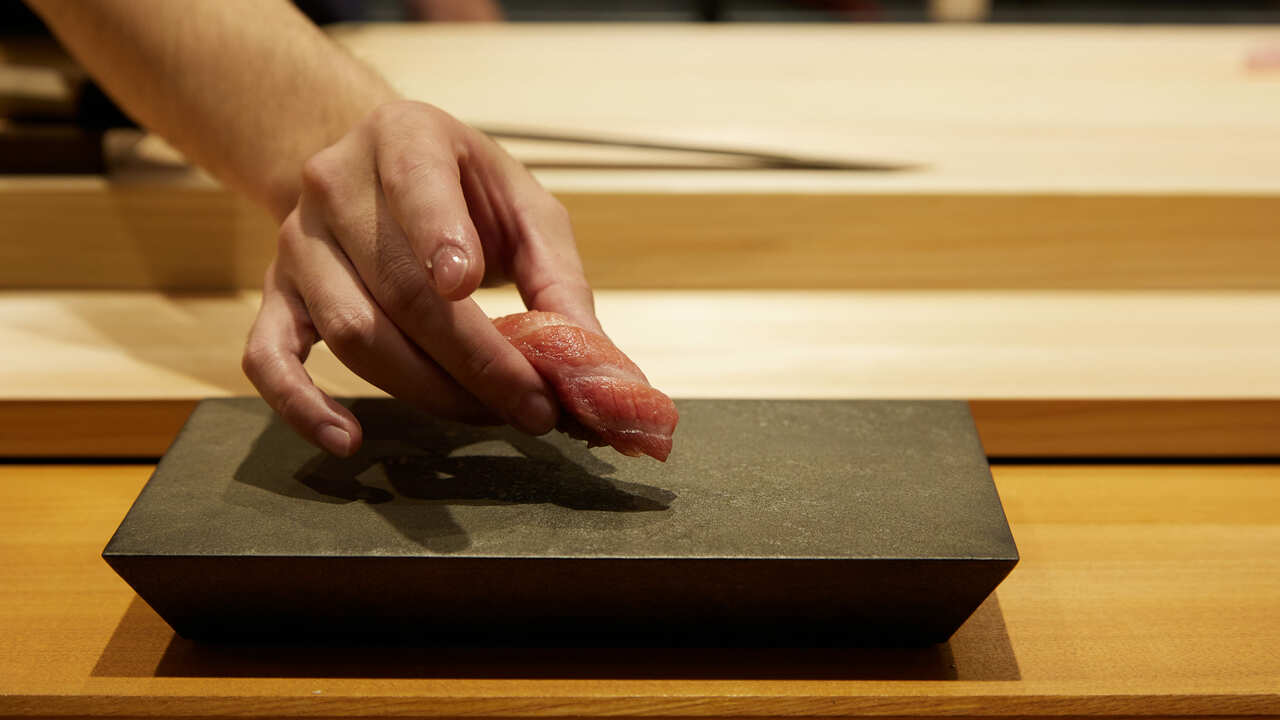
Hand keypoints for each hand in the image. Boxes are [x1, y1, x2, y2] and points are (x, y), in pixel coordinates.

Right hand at [242, 100, 599, 456]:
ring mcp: (297, 243)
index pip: (414, 184)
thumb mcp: (523, 206)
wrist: (376, 174)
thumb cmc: (465, 194)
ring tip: (489, 415)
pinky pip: (268, 358)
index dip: (438, 236)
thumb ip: (559, 276)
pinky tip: (348, 441)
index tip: (469, 286)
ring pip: (351, 332)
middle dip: (473, 360)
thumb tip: (591, 365)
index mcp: (404, 136)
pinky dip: (302, 406)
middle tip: (533, 405)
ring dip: (426, 390)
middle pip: (398, 287)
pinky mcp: (276, 296)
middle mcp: (335, 184)